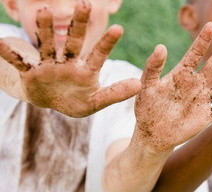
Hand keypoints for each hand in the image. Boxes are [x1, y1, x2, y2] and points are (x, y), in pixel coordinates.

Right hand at [0, 3, 140, 116]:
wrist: (54, 103)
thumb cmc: (77, 102)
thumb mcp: (96, 101)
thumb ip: (115, 94)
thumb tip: (139, 84)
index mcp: (86, 70)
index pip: (98, 54)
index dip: (108, 42)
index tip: (120, 28)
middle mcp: (68, 63)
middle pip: (74, 41)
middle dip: (78, 24)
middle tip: (86, 5)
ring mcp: (49, 65)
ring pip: (47, 45)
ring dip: (44, 30)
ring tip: (43, 12)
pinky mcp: (31, 73)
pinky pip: (20, 63)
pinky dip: (10, 55)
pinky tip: (0, 43)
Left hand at [132, 23, 211, 151]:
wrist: (152, 134)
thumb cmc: (146, 109)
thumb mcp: (147, 87)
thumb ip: (153, 68)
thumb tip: (160, 46)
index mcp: (180, 75)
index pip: (193, 54)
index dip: (202, 41)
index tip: (211, 25)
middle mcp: (194, 84)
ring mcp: (202, 99)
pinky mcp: (206, 116)